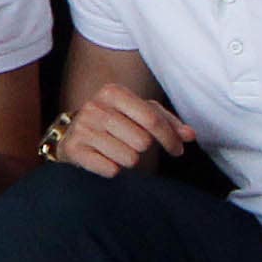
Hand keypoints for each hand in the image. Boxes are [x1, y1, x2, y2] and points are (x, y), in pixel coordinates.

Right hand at [47, 81, 194, 178]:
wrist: (71, 135)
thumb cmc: (115, 124)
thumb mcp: (140, 115)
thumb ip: (167, 123)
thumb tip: (190, 135)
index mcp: (113, 92)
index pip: (152, 119)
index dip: (170, 139)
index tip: (177, 150)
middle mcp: (94, 107)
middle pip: (142, 141)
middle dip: (143, 149)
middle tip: (134, 147)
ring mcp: (81, 128)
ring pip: (129, 158)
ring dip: (129, 160)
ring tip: (118, 152)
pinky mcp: (73, 150)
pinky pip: (110, 169)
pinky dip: (113, 169)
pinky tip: (106, 160)